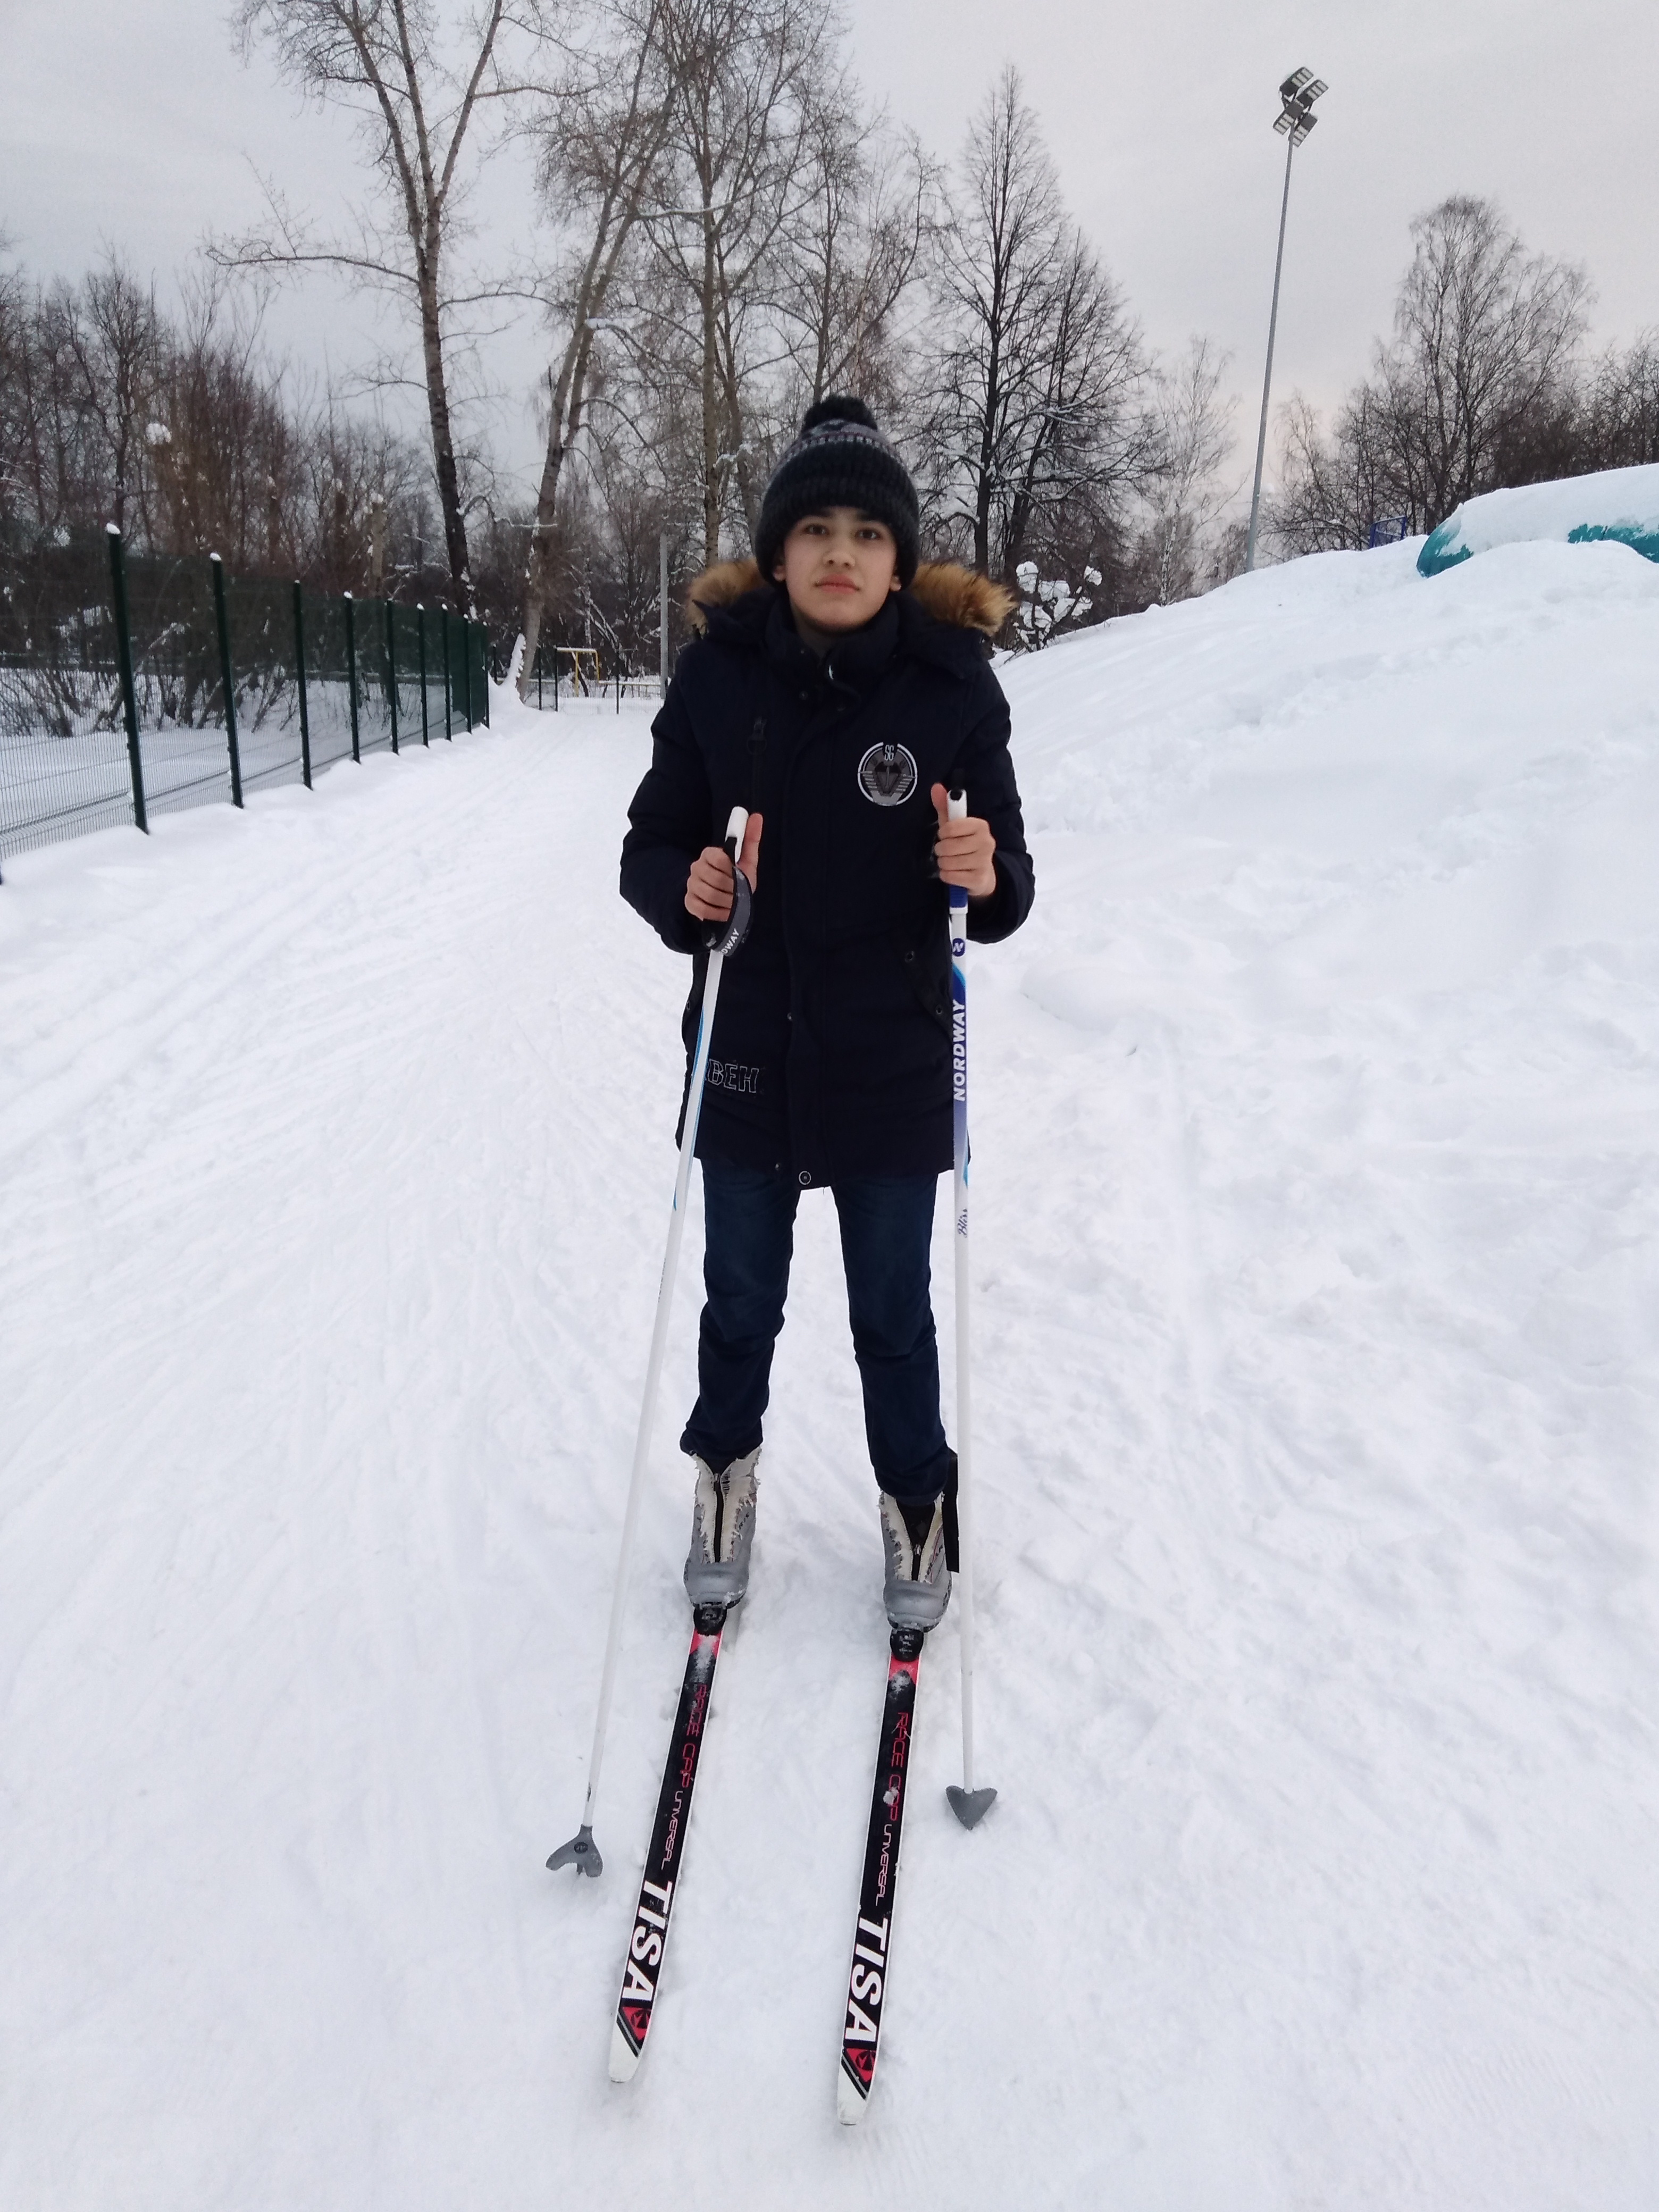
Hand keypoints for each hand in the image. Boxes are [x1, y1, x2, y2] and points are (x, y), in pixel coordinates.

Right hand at [684, 812, 762, 922]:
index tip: (739, 874)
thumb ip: (751, 839)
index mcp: (709, 854)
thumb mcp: (747, 859)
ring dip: (727, 902)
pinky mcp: (689, 902)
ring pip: (709, 895)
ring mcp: (691, 885)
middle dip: (732, 889)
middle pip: (714, 879)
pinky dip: (718, 913)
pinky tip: (726, 912)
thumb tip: (757, 816)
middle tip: (740, 893)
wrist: (730, 900)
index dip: (731, 869)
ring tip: (735, 904)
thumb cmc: (739, 878)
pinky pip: (702, 909)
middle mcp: (696, 867)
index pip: (717, 858)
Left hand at [931, 784, 996, 899]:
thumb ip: (945, 807)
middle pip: (948, 846)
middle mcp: (986, 842)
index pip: (950, 828)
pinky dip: (947, 875)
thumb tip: (935, 787)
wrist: (982, 874)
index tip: (946, 835)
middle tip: (946, 851)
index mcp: (981, 826)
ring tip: (950, 862)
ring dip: (943, 863)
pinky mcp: (979, 879)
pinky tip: (953, 873)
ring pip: (948, 862)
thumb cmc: (965, 846)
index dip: (943, 833)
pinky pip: (951, 876)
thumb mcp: (954, 826)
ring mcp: (984, 861)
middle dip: (941, 850)